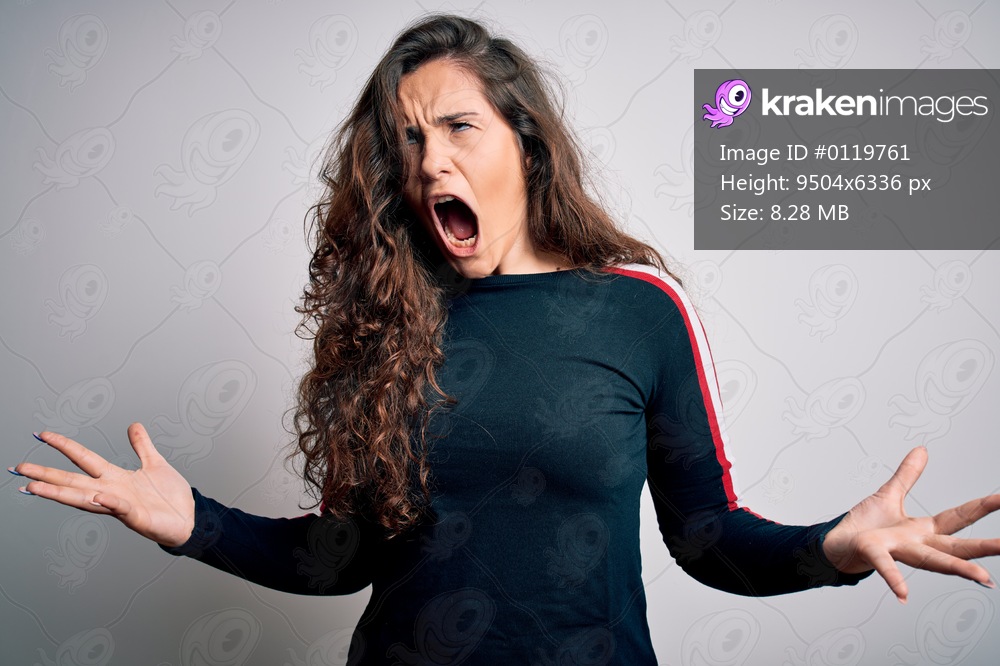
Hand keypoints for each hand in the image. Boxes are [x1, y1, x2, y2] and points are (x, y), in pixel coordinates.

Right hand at [11, 423, 194, 547]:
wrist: (190, 518)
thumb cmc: (170, 496)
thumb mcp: (155, 463)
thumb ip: (142, 446)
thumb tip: (133, 425)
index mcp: (115, 477)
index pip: (83, 458)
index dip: (64, 446)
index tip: (43, 435)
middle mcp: (111, 491)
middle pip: (73, 480)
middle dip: (46, 475)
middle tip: (19, 468)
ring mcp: (121, 506)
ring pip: (85, 498)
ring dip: (60, 493)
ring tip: (35, 487)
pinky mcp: (137, 517)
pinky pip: (121, 508)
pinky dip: (110, 502)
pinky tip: (98, 496)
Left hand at [823, 446, 999, 603]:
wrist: (834, 545)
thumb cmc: (863, 526)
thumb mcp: (888, 495)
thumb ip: (907, 476)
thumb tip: (922, 450)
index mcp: (922, 530)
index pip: (958, 517)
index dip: (982, 507)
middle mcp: (915, 544)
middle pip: (955, 547)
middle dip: (984, 547)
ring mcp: (896, 550)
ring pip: (930, 560)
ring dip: (956, 568)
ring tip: (984, 578)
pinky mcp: (872, 553)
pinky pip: (885, 566)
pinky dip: (894, 578)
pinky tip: (904, 594)